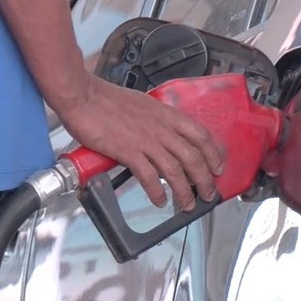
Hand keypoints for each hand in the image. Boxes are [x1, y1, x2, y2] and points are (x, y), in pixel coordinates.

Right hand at [55, 77, 226, 210]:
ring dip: (184, 191)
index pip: (200, 134)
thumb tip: (160, 134)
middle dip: (204, 179)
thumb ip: (155, 120)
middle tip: (207, 193)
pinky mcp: (128, 151)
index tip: (217, 166)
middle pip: (193, 157)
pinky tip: (159, 200)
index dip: (213, 153)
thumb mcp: (142, 104)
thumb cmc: (106, 99)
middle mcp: (161, 128)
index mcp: (166, 114)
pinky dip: (156, 191)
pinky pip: (148, 176)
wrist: (83, 96)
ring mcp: (146, 140)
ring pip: (174, 170)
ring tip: (186, 204)